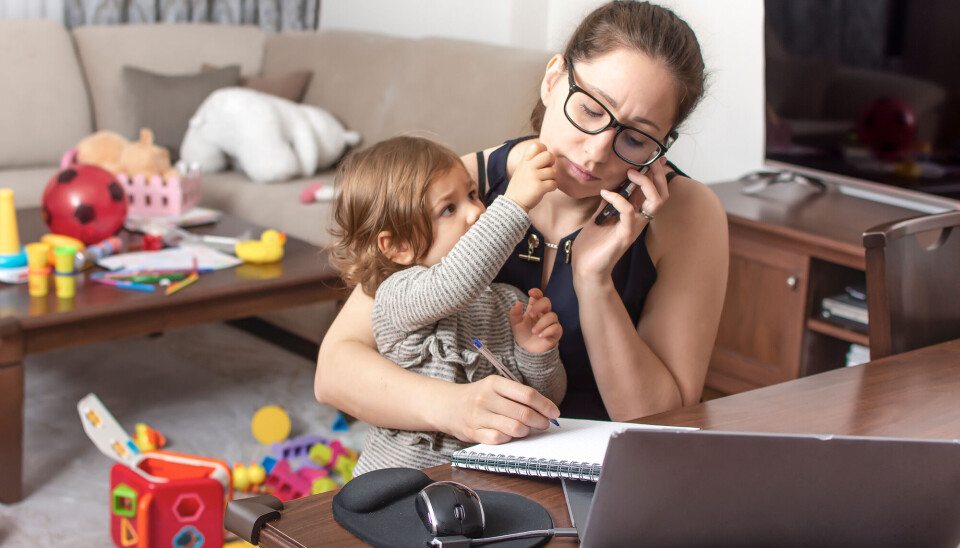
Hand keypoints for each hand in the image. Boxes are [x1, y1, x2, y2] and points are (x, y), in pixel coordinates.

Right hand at [438, 375, 560, 444]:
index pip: (527, 395)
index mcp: (495, 383)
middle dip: (540, 421)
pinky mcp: (473, 432)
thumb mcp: (494, 387)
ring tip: (527, 430)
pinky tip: (510, 435)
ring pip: (514, 428)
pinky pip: (500, 439)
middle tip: (544, 424)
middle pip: (524, 413)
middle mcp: (486, 398)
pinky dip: (510, 439)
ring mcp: (479, 416)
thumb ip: (516, 396)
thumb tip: (545, 409)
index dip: (545, 405)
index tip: (554, 413)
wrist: (446, 405)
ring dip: (526, 432)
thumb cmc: (477, 396)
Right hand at [504, 142, 556, 211]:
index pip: (536, 146)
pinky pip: (554, 183)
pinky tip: (546, 189)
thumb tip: (549, 155)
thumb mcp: (521, 169)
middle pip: (549, 155)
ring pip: (553, 172)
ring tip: (545, 182)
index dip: (544, 150)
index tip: (543, 159)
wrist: (513, 203)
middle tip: (547, 170)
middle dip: (552, 163)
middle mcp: (529, 167)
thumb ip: (532, 161)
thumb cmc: (521, 186)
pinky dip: (552, 187)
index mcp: (524, 161)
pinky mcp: (539, 188)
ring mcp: (534, 177)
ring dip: (552, 178)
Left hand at [510, 288, 561, 353]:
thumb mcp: (515, 324)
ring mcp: (552, 322)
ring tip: (533, 332)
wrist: (528, 350)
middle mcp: (544, 313)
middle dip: (539, 306)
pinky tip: (540, 336)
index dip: (537, 292)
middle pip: (547, 302)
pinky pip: (556, 327)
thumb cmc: (523, 334)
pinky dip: (547, 331)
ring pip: (552, 316)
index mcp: (534, 308)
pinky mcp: (556, 331)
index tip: (531, 292)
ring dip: (541, 323)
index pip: (539, 296)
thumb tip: (518, 303)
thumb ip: (514, 313)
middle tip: (530, 315)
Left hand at [573, 158, 669, 283]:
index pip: (655, 191)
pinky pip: (629, 213)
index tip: (653, 158)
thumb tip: (611, 185)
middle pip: (662, 195)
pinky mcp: (624, 236)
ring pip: (655, 202)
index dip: (657, 174)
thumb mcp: (601, 216)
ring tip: (630, 173)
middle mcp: (639, 220)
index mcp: (635, 214)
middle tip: (645, 163)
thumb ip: (610, 202)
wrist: (586, 268)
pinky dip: (618, 199)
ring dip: (645, 184)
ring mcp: (634, 228)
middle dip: (657, 175)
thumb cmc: (593, 245)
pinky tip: (605, 193)